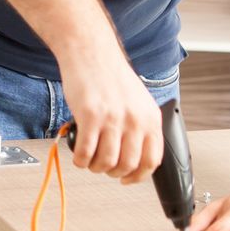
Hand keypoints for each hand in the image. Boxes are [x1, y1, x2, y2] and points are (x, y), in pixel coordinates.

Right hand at [60, 48, 163, 182]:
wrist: (91, 51)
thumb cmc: (110, 74)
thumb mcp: (138, 101)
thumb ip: (139, 126)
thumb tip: (132, 155)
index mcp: (150, 117)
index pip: (152, 160)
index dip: (138, 176)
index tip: (126, 179)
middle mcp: (134, 119)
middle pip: (128, 165)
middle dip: (113, 173)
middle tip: (103, 167)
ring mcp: (113, 118)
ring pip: (106, 163)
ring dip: (95, 167)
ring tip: (89, 160)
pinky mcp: (90, 116)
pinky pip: (85, 152)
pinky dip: (80, 159)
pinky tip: (78, 154)